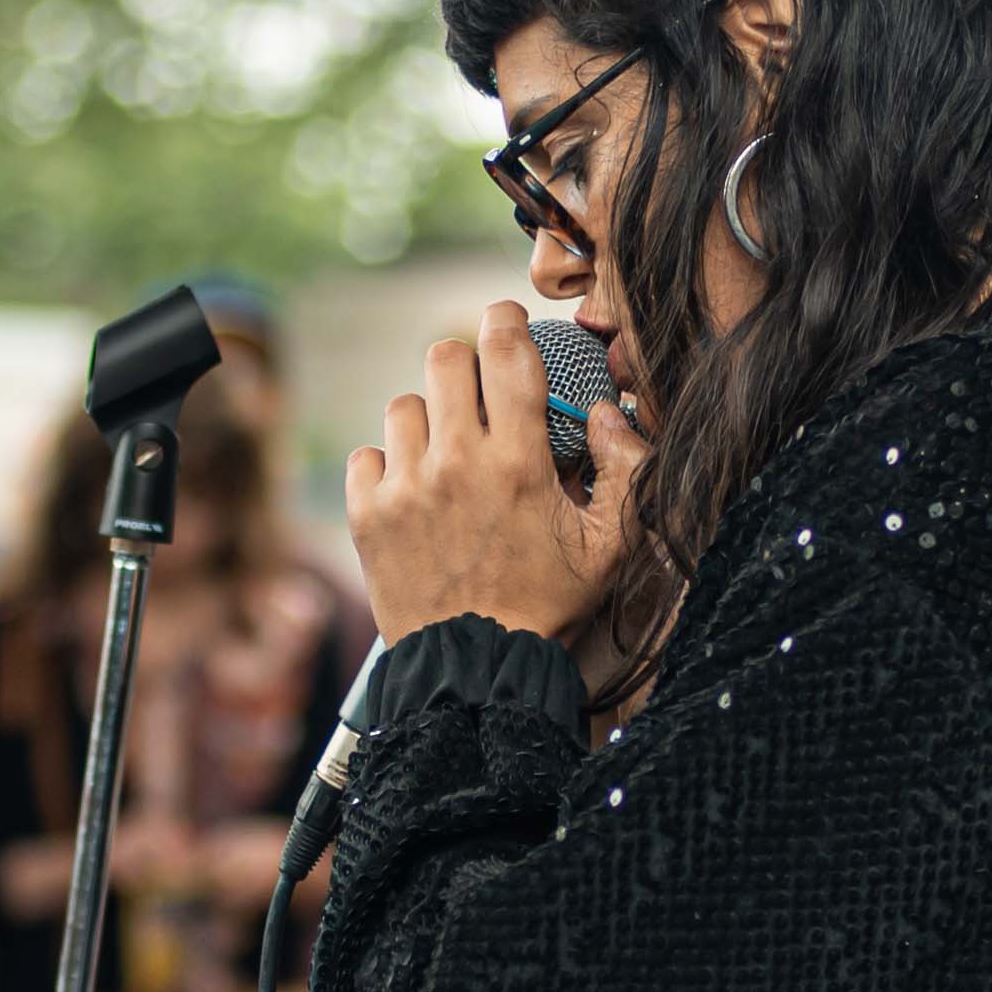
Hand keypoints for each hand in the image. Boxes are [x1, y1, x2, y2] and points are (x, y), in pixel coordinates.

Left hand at [345, 299, 636, 644]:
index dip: (505, 320)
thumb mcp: (611, 545)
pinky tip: (413, 492)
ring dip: (428, 421)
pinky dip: (387, 465)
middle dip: (465, 366)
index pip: (505, 350)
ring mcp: (404, 487)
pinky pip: (366, 454)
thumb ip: (626, 470)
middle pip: (444, 357)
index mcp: (518, 461)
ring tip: (447, 457)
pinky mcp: (365, 515)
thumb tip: (606, 411)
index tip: (506, 321)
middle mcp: (456, 463)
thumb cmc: (548, 606)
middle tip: (478, 396)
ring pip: (404, 405)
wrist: (475, 670)